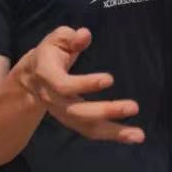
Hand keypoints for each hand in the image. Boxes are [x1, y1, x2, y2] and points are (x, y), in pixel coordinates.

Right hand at [17, 26, 145, 143]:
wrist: (32, 78)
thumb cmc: (50, 53)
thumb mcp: (57, 39)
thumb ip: (70, 37)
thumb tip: (84, 35)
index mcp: (47, 76)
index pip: (64, 85)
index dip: (85, 84)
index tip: (110, 79)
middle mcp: (54, 99)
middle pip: (78, 112)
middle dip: (106, 111)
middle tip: (134, 107)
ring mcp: (63, 113)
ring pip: (87, 127)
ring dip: (113, 132)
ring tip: (138, 135)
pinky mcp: (74, 121)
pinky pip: (92, 131)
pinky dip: (112, 135)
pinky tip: (133, 135)